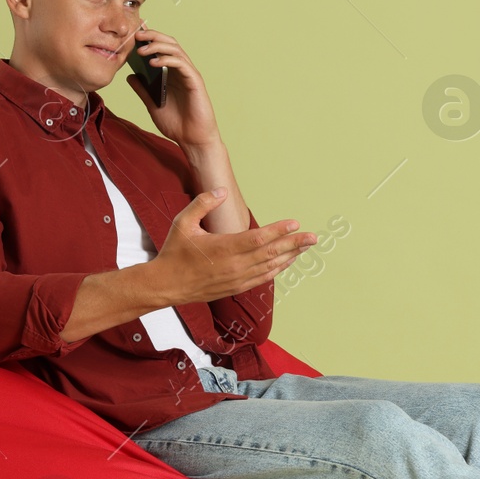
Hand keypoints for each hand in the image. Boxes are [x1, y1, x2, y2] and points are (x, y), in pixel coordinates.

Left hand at [126, 24, 221, 150]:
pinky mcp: (195, 81)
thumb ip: (143, 89)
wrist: (192, 139)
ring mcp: (189, 74)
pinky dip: (167, 60)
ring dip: (158, 46)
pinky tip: (153, 62)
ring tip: (142, 49)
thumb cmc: (176, 124)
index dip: (150, 39)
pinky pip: (181, 64)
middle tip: (137, 35)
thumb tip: (130, 75)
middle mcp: (182, 71)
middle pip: (169, 44)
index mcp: (172, 73)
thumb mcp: (152, 104)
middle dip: (153, 36)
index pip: (161, 49)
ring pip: (175, 50)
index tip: (134, 34)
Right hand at [149, 190, 316, 304]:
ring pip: (271, 266)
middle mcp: (235, 266)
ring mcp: (237, 279)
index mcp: (224, 248)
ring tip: (306, 246)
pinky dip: (278, 269)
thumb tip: (222, 191)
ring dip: (290, 256)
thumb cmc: (174, 252)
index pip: (258, 238)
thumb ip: (203, 203)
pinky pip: (263, 278)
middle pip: (271, 253)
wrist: (166, 285)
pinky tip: (288, 261)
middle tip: (313, 237)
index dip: (279, 231)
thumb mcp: (183, 222)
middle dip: (294, 244)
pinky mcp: (236, 287)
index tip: (294, 223)